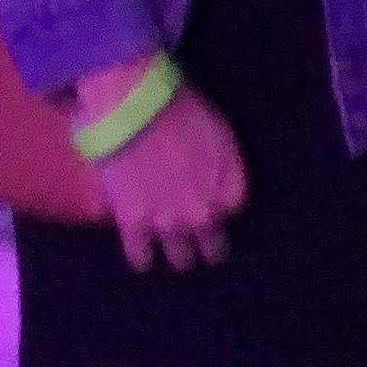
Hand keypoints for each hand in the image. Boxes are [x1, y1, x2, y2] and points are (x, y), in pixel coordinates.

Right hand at [67, 63, 248, 269]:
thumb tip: (217, 184)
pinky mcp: (134, 225)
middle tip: (197, 241)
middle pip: (213, 246)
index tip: (211, 203)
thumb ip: (224, 166)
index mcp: (228, 187)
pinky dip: (142, 258)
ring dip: (177, 254)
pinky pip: (141, 258)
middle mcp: (204, 213)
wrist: (137, 109)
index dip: (220, 207)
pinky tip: (142, 255)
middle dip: (207, 244)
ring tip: (170, 249)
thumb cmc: (180, 108)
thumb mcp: (219, 133)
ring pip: (180, 259)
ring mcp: (169, 223)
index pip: (233, 211)